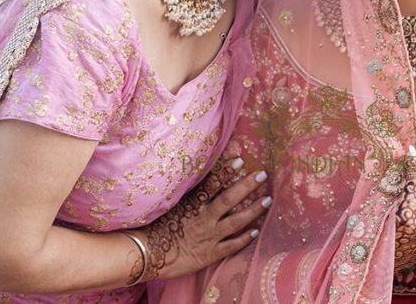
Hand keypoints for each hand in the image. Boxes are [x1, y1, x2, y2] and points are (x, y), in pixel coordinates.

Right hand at [134, 160, 270, 280]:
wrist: (147, 256)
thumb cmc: (156, 228)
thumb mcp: (171, 206)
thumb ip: (188, 194)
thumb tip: (199, 176)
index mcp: (192, 205)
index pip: (212, 184)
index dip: (226, 171)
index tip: (240, 160)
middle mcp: (203, 219)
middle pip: (229, 200)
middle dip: (247, 186)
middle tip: (262, 175)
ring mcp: (209, 237)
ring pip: (236, 222)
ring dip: (253, 211)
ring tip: (267, 201)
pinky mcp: (210, 254)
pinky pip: (232, 245)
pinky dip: (245, 238)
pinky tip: (257, 230)